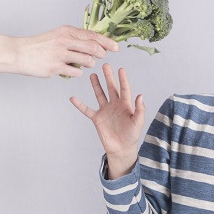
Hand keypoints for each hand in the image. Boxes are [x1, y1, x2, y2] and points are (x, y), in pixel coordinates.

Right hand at [14, 25, 118, 77]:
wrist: (19, 53)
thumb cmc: (42, 45)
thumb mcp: (59, 35)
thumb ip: (76, 38)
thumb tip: (98, 42)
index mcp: (67, 31)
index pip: (93, 35)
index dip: (107, 42)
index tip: (116, 47)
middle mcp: (65, 41)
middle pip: (94, 48)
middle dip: (102, 53)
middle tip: (102, 56)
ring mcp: (60, 54)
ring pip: (88, 61)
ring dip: (90, 64)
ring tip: (83, 63)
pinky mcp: (55, 67)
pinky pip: (77, 72)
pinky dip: (78, 72)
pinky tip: (71, 69)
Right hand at [70, 63, 144, 178]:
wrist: (121, 148)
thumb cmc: (132, 135)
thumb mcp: (138, 122)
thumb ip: (139, 109)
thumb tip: (140, 95)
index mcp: (126, 105)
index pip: (124, 89)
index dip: (122, 79)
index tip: (120, 69)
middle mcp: (115, 105)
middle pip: (111, 88)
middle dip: (108, 77)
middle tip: (105, 65)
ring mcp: (105, 111)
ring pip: (99, 95)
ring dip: (96, 85)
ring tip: (93, 75)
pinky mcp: (97, 118)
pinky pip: (86, 110)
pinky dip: (79, 104)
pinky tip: (73, 98)